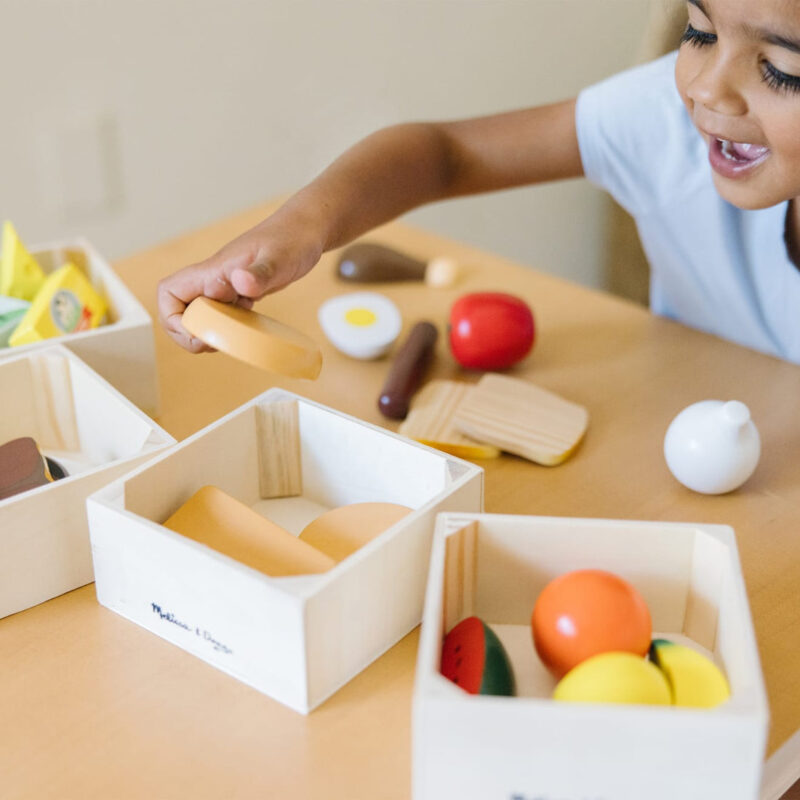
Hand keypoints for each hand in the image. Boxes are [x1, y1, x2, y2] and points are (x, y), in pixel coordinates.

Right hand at [157, 216, 322, 352]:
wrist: (306, 230)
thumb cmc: (292, 239)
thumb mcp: (280, 259)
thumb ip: (259, 273)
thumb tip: (239, 282)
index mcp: (213, 270)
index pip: (169, 292)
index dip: (174, 318)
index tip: (199, 330)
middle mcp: (213, 278)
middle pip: (179, 310)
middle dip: (190, 334)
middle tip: (217, 342)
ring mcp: (225, 286)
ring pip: (199, 315)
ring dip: (209, 333)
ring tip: (233, 336)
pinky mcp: (239, 293)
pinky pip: (221, 315)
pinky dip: (228, 328)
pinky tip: (249, 326)